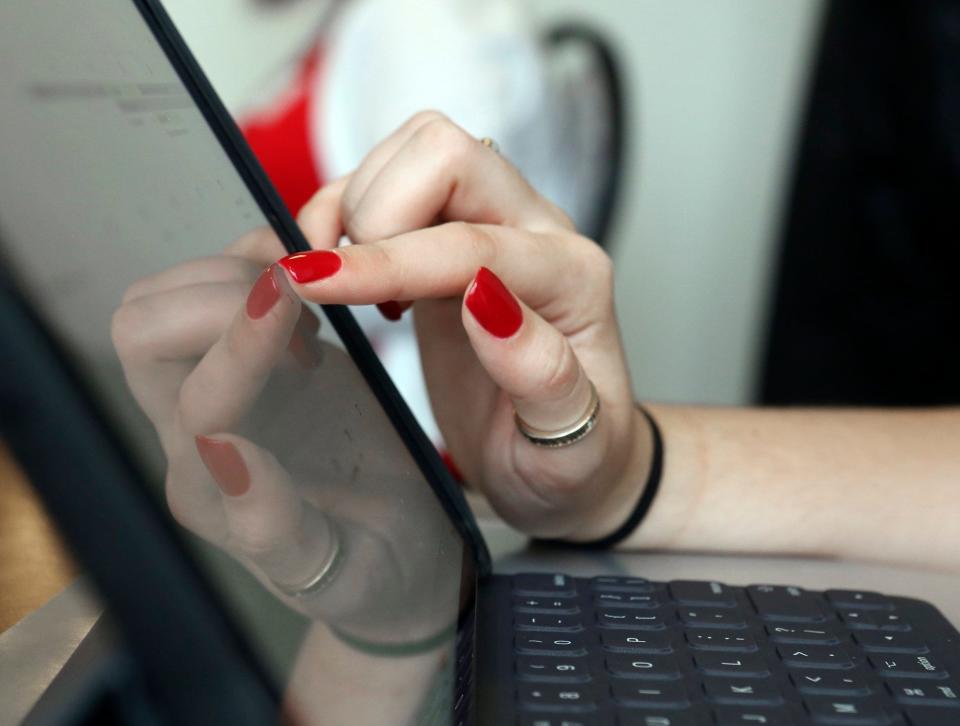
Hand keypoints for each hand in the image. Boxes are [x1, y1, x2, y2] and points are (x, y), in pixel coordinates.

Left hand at [111, 235, 460, 641]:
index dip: (243, 344)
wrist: (396, 548)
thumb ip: (276, 527)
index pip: (201, 403)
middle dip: (217, 297)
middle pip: (141, 337)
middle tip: (304, 313)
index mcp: (211, 495)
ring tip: (309, 308)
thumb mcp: (342, 573)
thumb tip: (228, 453)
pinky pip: (214, 281)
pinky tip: (304, 277)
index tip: (293, 295)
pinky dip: (252, 254)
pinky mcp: (249, 355)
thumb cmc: (375, 568)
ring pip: (161, 302)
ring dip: (229, 274)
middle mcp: (194, 435)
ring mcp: (216, 387)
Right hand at [282, 111, 650, 539]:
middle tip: (338, 284)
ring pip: (416, 151)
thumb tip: (487, 302)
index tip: (311, 281)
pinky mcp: (452, 235)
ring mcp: (495, 224)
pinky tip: (346, 272)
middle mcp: (538, 234)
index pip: (470, 246)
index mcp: (573, 280)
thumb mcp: (567, 444)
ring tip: (337, 278)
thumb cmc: (570, 457)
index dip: (384, 259)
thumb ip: (541, 373)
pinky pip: (394, 181)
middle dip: (374, 208)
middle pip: (448, 153)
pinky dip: (347, 208)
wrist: (569, 456)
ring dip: (355, 200)